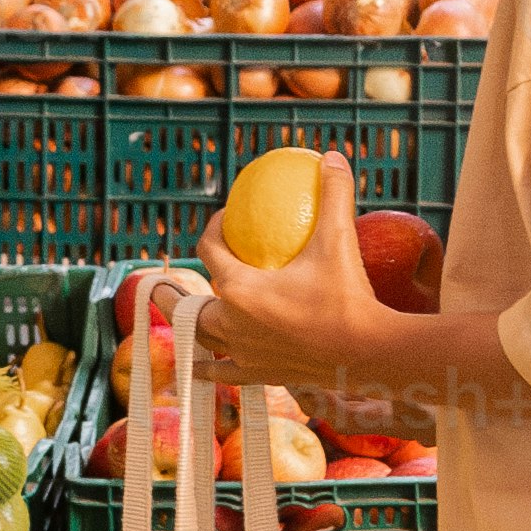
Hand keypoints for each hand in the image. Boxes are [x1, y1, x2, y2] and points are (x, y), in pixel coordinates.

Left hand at [192, 153, 396, 395]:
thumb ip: (334, 195)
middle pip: (190, 305)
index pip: (210, 251)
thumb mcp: (338, 239)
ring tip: (181, 320)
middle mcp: (232, 323)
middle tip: (163, 283)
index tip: (224, 221)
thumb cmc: (348, 296)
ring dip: (190, 326)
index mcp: (240, 288)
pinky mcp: (261, 374)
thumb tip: (333, 156)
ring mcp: (244, 352)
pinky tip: (199, 368)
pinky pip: (225, 372)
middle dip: (173, 293)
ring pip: (203, 338)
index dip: (212, 230)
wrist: (367, 354)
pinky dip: (210, 368)